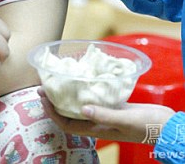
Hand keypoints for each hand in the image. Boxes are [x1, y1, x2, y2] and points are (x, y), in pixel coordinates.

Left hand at [38, 89, 174, 142]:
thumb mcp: (125, 119)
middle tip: (45, 85)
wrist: (165, 125)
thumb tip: (82, 108)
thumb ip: (104, 114)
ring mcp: (105, 113)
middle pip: (69, 113)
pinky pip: (94, 98)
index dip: (51, 112)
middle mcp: (97, 122)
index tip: (42, 97)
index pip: (66, 123)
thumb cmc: (146, 125)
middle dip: (55, 101)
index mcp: (97, 129)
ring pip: (80, 105)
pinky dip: (86, 90)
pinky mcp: (113, 105)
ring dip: (68, 94)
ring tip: (60, 80)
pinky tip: (84, 78)